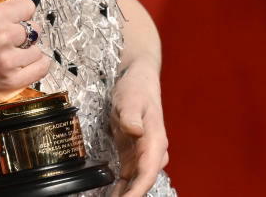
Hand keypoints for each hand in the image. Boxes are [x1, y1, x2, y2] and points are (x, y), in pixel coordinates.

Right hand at [0, 0, 47, 110]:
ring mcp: (7, 61)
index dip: (21, 13)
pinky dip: (35, 67)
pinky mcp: (11, 82)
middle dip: (24, 34)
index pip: (28, 6)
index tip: (13, 20)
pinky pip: (41, 68)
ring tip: (10, 56)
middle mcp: (1, 36)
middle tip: (9, 41)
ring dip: (27, 53)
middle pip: (35, 28)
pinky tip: (22, 66)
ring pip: (38, 50)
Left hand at [109, 60, 168, 196]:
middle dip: (129, 196)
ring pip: (135, 182)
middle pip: (142, 182)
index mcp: (155, 141)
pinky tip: (110, 196)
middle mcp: (152, 152)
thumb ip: (131, 116)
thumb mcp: (130, 99)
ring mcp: (143, 155)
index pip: (147, 173)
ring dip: (124, 195)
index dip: (137, 191)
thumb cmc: (136, 88)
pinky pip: (128, 177)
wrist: (138, 81)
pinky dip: (120, 189)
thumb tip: (135, 131)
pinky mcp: (133, 155)